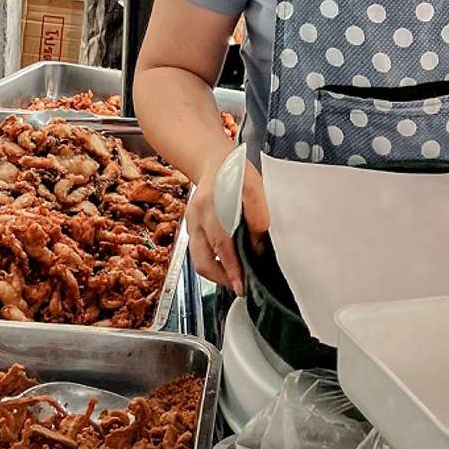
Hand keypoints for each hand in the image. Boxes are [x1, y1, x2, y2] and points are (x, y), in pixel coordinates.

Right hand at [185, 156, 268, 294]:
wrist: (212, 160)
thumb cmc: (234, 172)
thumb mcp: (254, 185)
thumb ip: (257, 212)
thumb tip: (257, 243)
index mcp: (212, 206)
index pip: (221, 244)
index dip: (231, 268)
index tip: (240, 284)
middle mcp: (197, 217)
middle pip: (203, 260)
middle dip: (222, 279)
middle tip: (240, 287)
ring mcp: (191, 223)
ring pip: (198, 260)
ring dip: (216, 274)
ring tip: (235, 279)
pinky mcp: (191, 227)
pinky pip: (198, 252)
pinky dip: (212, 262)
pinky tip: (227, 265)